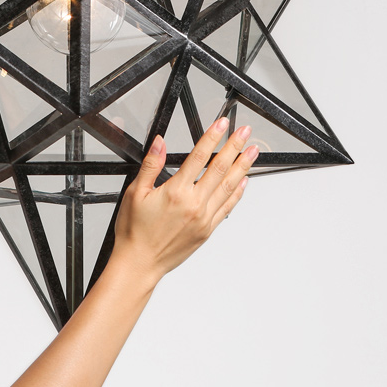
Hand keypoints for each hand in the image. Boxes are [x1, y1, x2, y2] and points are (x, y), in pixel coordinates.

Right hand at [111, 117, 256, 285]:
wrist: (139, 263)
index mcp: (176, 191)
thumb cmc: (134, 230)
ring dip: (242, 167)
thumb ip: (151, 165)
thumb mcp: (136, 192)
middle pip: (219, 168)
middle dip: (234, 146)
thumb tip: (159, 143)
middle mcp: (194, 204)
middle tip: (245, 132)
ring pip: (228, 187)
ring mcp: (203, 218)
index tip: (222, 124)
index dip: (212, 137)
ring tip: (252, 152)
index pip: (199, 156)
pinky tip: (243, 182)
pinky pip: (227, 207)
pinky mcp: (207, 230)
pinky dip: (237, 193)